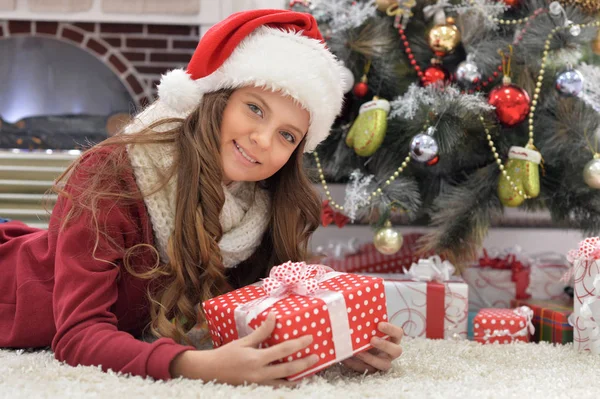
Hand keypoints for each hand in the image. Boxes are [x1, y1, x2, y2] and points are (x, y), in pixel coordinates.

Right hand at [176, 312, 318, 386]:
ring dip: (298, 377)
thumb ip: (261, 332)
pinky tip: (293, 379)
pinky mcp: (257, 388)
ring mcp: (259, 383)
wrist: (210, 372)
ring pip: (284, 383)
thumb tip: (273, 317)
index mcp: (257, 359)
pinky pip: (276, 387)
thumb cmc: (226, 354)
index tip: (310, 338)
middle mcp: (260, 373)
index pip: (283, 350)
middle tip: (316, 357)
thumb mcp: (244, 341)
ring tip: (310, 372)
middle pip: (288, 369)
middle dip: (304, 364)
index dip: (299, 344)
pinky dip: (286, 384)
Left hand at [341, 322, 402, 373]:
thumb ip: (366, 319)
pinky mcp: (372, 370)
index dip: (391, 329)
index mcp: (392, 338)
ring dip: (371, 358)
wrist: (352, 344)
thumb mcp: (366, 325)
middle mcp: (391, 351)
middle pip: (397, 351)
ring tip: (358, 352)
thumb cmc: (363, 331)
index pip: (398, 333)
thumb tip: (356, 305)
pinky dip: (356, 364)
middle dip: (384, 345)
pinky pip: (367, 370)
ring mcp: (383, 362)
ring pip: (384, 365)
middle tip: (372, 339)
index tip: (379, 324)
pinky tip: (346, 358)